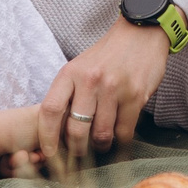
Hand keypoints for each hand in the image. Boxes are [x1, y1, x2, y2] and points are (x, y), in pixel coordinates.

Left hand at [37, 20, 171, 168]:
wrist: (140, 33)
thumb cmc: (106, 55)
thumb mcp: (80, 67)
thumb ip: (69, 93)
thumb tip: (58, 130)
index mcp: (70, 72)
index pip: (50, 110)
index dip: (47, 136)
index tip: (49, 152)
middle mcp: (89, 80)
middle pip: (75, 129)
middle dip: (76, 149)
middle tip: (78, 154)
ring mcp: (113, 88)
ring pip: (101, 135)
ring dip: (100, 146)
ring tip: (100, 144)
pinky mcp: (135, 96)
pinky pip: (124, 132)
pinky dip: (120, 140)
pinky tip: (118, 136)